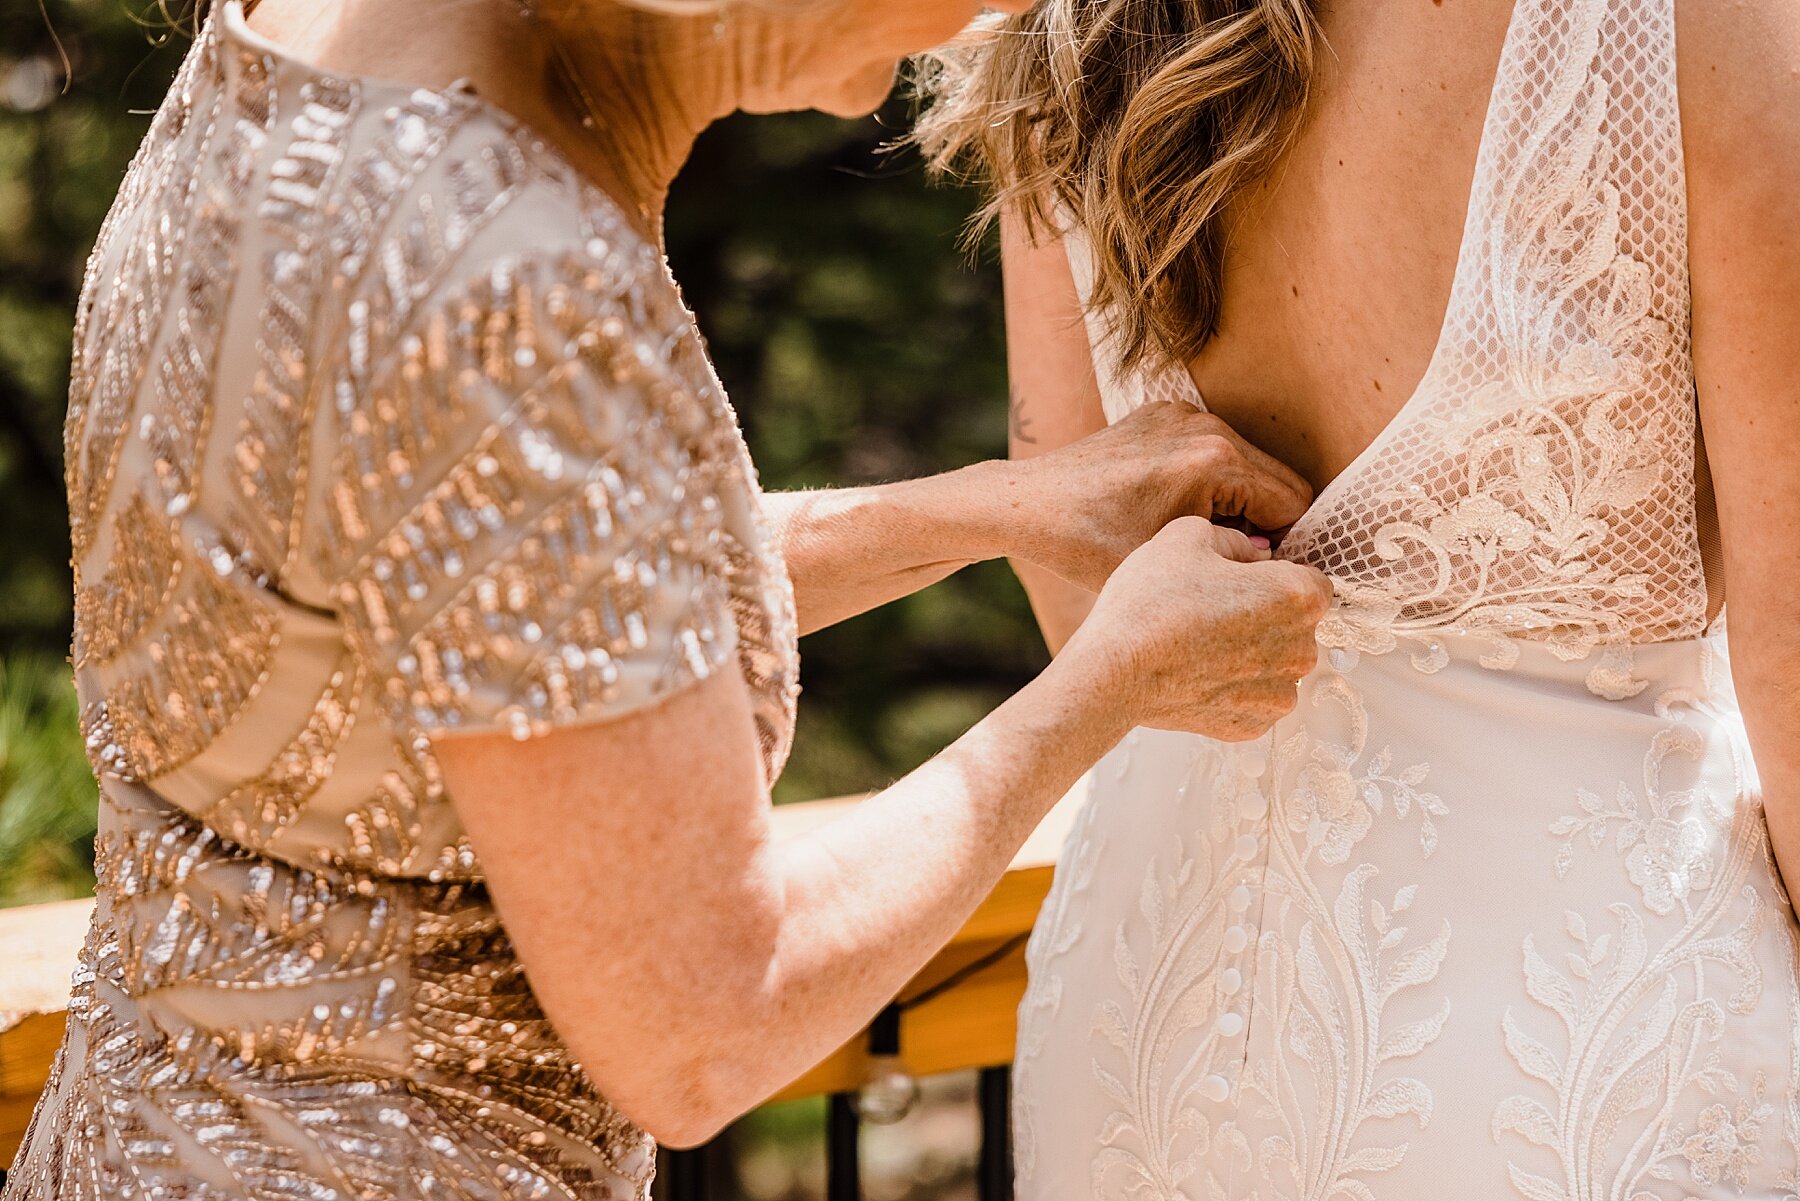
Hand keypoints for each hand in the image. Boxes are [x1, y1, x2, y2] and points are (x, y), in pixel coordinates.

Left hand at [1001, 402, 1314, 591]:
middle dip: (1266, 521)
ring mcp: (1184, 413)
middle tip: (1231, 558)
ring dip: (1239, 500)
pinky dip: (1209, 478)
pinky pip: (1214, 447)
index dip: (1286, 545)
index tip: (1258, 571)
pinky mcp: (1164, 411)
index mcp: (1216, 461)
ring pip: (1250, 463)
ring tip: (1198, 536)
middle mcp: (1208, 425)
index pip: (1295, 503)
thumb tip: (1280, 561)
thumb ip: (1238, 564)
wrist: (1031, 504)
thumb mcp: (1170, 566)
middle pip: (1279, 479)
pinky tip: (1173, 508)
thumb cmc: (1090, 544)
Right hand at [1058, 517, 1332, 740]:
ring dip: (1250, 654)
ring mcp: (1278, 694)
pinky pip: (1252, 698)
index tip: (1238, 579)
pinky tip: (1195, 674)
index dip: (1272, 575)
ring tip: (1199, 643)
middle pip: (1295, 624)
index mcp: (1298, 596)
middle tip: (1210, 609)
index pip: (1310, 579)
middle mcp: (1301, 650)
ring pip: (1275, 664)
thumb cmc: (1149, 603)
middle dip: (1264, 615)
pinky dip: (1231, 687)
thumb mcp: (1186, 535)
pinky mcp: (1251, 725)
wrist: (1112, 672)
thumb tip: (1251, 554)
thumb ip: (1233, 538)